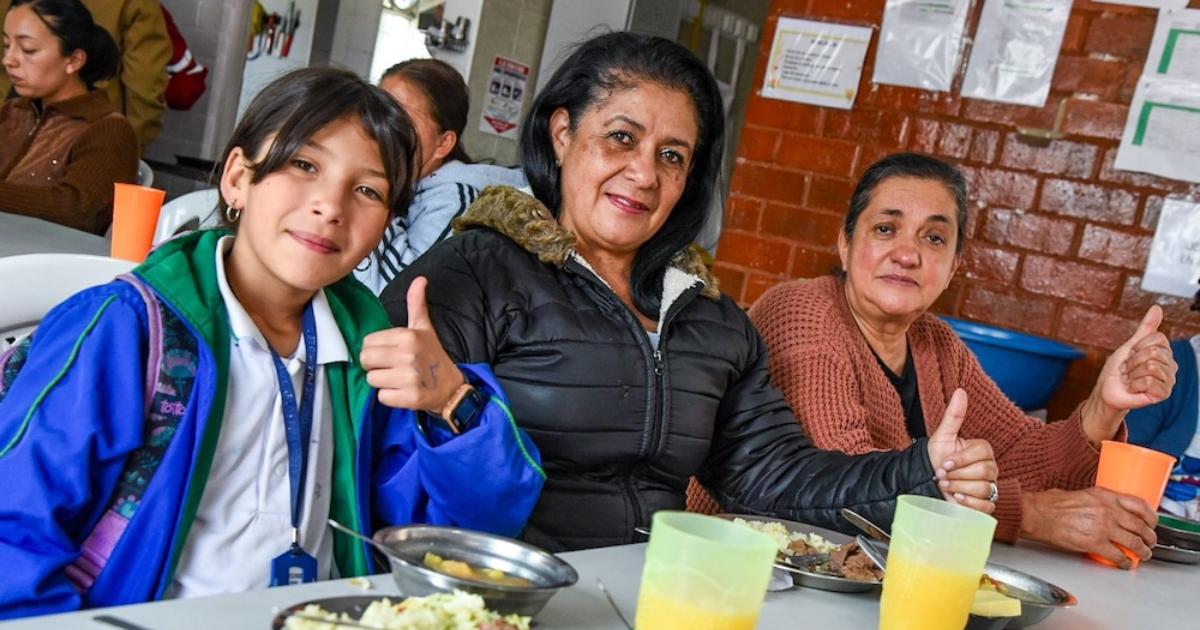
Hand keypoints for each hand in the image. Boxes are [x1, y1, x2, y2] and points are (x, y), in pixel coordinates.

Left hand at [360, 276, 463, 412]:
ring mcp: (409, 377)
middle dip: (375, 366)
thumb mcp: (424, 328)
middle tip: (391, 367)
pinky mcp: (409, 397)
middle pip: (365, 360)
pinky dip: (390, 397)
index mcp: (407, 336)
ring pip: (372, 380)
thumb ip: (416, 304)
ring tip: (399, 379)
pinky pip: (382, 397)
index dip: (376, 350)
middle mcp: (407, 355)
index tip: (391, 353)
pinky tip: (403, 392)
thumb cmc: (432, 355)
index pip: (367, 343)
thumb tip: (420, 279)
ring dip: (382, 382)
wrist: (451, 386)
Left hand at [926, 389, 998, 513]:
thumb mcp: (941, 437)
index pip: (981, 453)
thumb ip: (953, 416)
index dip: (960, 459)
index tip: (943, 463)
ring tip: (945, 485)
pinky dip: (970, 504)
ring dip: (958, 487)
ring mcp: (989, 487)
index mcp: (982, 451)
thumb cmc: (934, 460)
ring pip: (984, 488)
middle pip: (984, 472)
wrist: (924, 482)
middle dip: (957, 475)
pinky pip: (987, 506)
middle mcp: (989, 468)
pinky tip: (957, 499)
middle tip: (942, 475)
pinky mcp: (985, 505)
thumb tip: (960, 391)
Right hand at [1020, 487, 1157, 568]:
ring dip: (1143, 551)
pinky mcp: (1095, 543)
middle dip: (1150, 537)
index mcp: (1105, 495)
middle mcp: (1108, 510)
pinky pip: (1118, 556)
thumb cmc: (1052, 504)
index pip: (1139, 504)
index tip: (1153, 522)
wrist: (1038, 514)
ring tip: (1143, 555)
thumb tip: (1108, 510)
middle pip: (1140, 526)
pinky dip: (1126, 562)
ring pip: (1134, 542)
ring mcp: (1103, 527)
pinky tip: (1126, 564)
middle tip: (1150, 542)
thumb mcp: (1082, 494)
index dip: (1151, 516)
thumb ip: (1100, 501)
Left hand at [1084, 305, 1175, 441]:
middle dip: (1133, 360)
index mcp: (1164, 352)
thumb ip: (1146, 328)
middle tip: (1128, 368)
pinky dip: (1134, 384)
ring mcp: (1168, 381)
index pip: (1157, 338)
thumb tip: (1157, 308)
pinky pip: (1148, 382)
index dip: (1137, 345)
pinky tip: (1132, 388)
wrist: (1108, 390)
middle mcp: (1170, 366)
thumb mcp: (1130, 345)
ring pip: (1150, 366)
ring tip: (1130, 378)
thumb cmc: (1118, 369)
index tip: (1130, 354)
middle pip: (1153, 352)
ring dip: (1132, 373)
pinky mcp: (1162, 394)